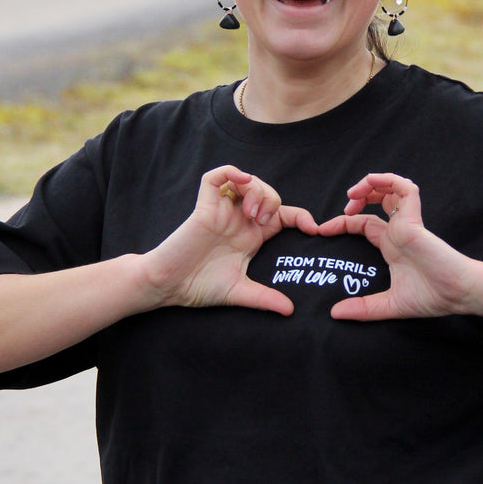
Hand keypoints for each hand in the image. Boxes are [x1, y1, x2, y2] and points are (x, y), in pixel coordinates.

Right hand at [144, 166, 318, 314]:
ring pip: (246, 181)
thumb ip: (265, 298)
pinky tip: (241, 181)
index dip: (301, 217)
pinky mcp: (203, 206)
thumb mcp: (239, 292)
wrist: (168, 286)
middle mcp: (238, 220)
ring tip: (251, 213)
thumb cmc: (199, 287)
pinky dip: (230, 172)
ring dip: (256, 190)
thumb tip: (291, 311)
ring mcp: (221, 211)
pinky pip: (215, 177)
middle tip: (263, 222)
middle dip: (274, 201)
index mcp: (251, 237)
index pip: (282, 216)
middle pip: (268, 193)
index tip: (314, 229)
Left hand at [318, 172, 482, 321]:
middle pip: (377, 200)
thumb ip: (362, 309)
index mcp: (391, 246)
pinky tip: (372, 184)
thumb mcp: (389, 305)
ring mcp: (407, 223)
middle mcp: (398, 231)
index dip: (343, 222)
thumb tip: (334, 314)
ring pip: (391, 189)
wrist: (458, 295)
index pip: (364, 224)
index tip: (323, 230)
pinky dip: (390, 180)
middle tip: (344, 207)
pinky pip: (406, 189)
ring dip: (371, 184)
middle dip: (358, 197)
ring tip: (353, 193)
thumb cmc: (433, 297)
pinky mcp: (415, 220)